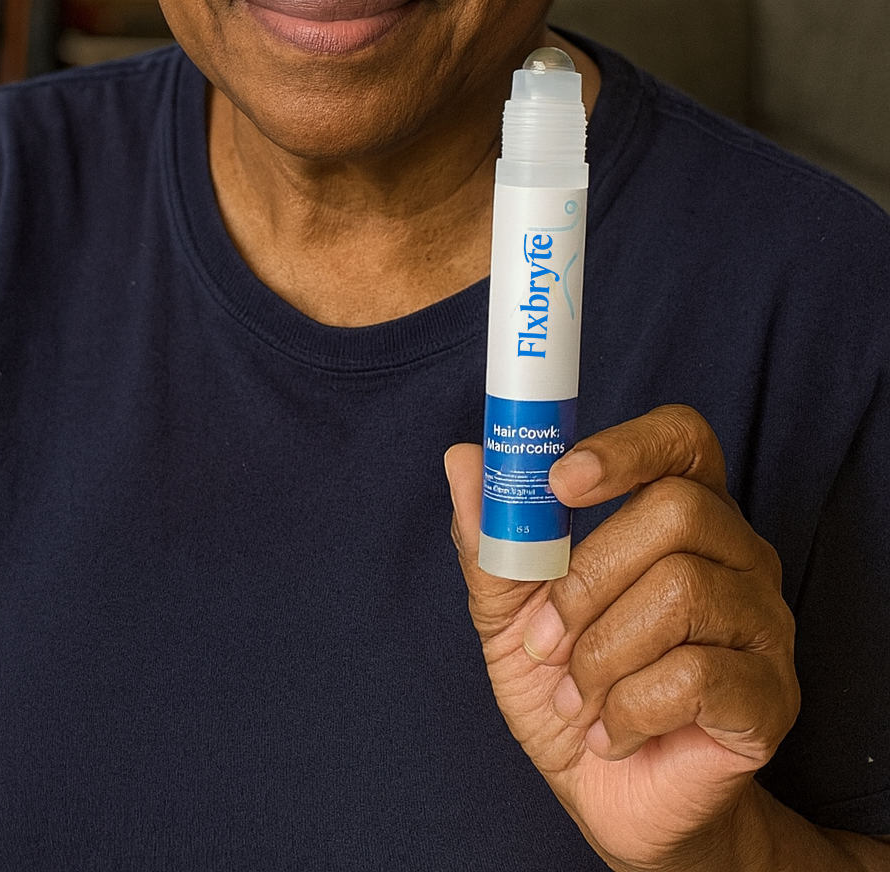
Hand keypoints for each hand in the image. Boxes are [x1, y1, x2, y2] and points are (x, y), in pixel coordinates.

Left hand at [445, 405, 799, 871]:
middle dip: (588, 578)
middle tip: (544, 639)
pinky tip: (612, 732)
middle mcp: (737, 553)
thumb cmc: (570, 690)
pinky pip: (696, 675)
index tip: (560, 480)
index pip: (682, 437)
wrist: (614, 799)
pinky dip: (628, 708)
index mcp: (683, 513)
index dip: (626, 446)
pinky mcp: (772, 695)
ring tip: (575, 698)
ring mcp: (765, 621)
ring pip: (683, 590)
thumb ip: (495, 539)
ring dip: (600, 654)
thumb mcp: (511, 615)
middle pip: (677, 510)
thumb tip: (464, 459)